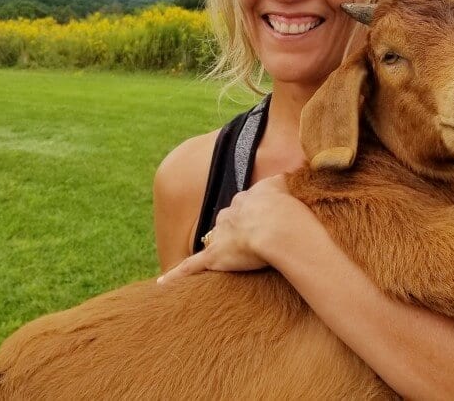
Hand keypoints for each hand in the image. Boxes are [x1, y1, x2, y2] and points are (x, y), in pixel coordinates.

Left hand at [157, 174, 296, 285]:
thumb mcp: (287, 184)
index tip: (260, 218)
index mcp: (247, 198)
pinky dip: (177, 275)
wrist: (279, 226)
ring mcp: (220, 235)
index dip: (252, 213)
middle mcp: (230, 213)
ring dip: (216, 245)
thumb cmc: (289, 207)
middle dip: (234, 227)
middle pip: (227, 219)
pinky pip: (191, 267)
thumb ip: (284, 179)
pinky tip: (163, 283)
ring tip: (222, 256)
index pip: (245, 204)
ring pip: (213, 238)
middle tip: (246, 238)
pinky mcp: (214, 257)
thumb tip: (290, 172)